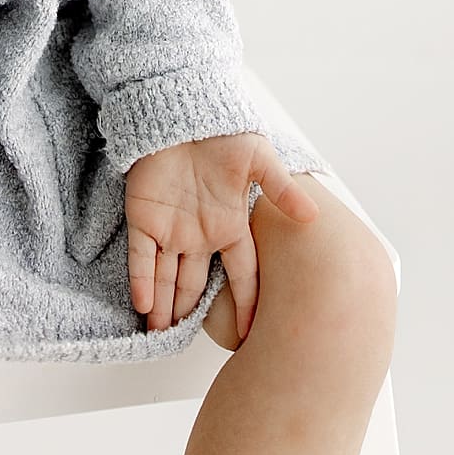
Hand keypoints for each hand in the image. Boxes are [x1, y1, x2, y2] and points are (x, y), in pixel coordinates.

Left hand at [124, 132, 319, 338]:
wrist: (183, 110)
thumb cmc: (223, 133)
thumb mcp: (259, 160)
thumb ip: (281, 189)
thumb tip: (313, 215)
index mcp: (230, 225)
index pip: (241, 274)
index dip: (247, 303)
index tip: (251, 334)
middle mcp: (200, 234)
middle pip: (196, 284)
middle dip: (190, 313)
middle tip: (188, 344)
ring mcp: (170, 228)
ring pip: (167, 277)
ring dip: (164, 306)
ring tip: (160, 337)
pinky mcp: (144, 217)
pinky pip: (141, 256)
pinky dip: (141, 281)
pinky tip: (143, 307)